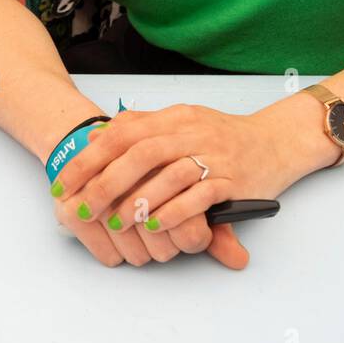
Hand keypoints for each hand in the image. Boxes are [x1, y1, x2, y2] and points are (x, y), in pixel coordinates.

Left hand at [47, 125, 244, 268]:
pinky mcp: (233, 180)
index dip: (90, 158)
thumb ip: (143, 125)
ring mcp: (214, 155)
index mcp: (175, 117)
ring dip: (139, 200)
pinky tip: (156, 225)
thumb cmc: (225, 136)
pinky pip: (200, 196)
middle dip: (106, 182)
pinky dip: (175, 211)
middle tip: (83, 207)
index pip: (123, 132)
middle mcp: (193, 132)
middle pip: (141, 152)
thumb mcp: (183, 121)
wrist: (278, 141)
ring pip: (169, 173)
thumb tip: (99, 136)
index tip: (65, 182)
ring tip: (115, 222)